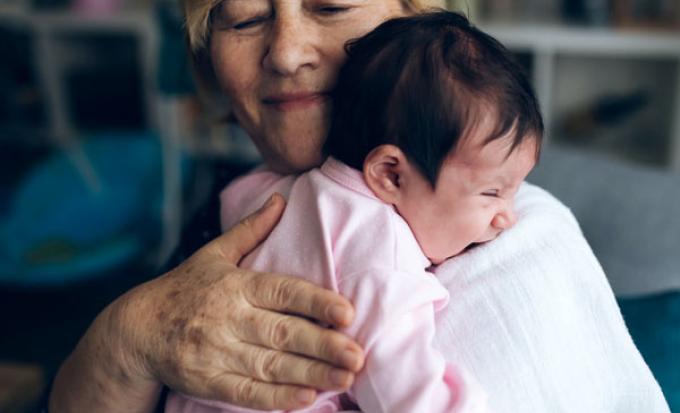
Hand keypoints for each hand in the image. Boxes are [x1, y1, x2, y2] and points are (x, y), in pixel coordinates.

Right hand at [127, 194, 363, 409]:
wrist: (136, 329)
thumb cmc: (185, 288)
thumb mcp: (214, 253)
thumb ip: (251, 229)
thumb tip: (280, 199)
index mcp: (235, 284)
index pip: (282, 291)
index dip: (315, 302)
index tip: (346, 312)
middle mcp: (227, 317)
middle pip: (281, 332)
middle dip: (322, 344)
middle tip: (358, 354)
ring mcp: (215, 351)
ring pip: (270, 365)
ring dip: (310, 373)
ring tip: (345, 378)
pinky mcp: (206, 380)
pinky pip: (245, 392)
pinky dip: (276, 397)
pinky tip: (306, 398)